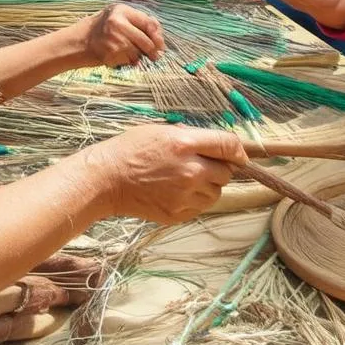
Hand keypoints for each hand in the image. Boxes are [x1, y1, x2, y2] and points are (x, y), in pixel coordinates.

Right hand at [73, 4, 164, 66]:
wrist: (79, 41)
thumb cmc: (103, 28)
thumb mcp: (118, 16)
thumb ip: (138, 21)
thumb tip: (159, 34)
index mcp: (121, 10)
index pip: (148, 23)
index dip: (158, 36)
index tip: (160, 45)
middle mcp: (118, 23)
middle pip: (146, 41)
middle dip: (153, 51)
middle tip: (156, 56)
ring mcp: (114, 39)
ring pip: (138, 53)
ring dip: (139, 56)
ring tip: (130, 53)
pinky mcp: (110, 53)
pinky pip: (129, 61)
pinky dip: (129, 62)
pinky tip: (120, 57)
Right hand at [88, 125, 246, 223]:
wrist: (106, 180)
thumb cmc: (131, 149)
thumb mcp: (162, 131)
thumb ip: (193, 138)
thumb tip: (218, 146)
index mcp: (185, 144)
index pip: (228, 146)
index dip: (238, 150)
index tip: (239, 154)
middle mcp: (190, 170)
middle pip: (227, 172)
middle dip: (220, 167)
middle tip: (202, 164)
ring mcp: (185, 195)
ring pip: (217, 192)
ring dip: (210, 185)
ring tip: (187, 179)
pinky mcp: (178, 213)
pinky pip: (202, 207)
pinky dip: (197, 200)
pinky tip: (178, 191)